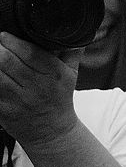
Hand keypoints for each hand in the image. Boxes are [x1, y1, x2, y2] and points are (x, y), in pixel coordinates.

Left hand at [0, 32, 81, 148]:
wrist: (53, 132)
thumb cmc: (59, 100)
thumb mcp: (71, 75)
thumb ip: (71, 52)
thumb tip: (76, 33)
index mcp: (54, 75)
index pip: (29, 52)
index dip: (12, 41)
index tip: (4, 35)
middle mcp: (37, 87)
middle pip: (7, 60)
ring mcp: (19, 100)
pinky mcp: (4, 110)